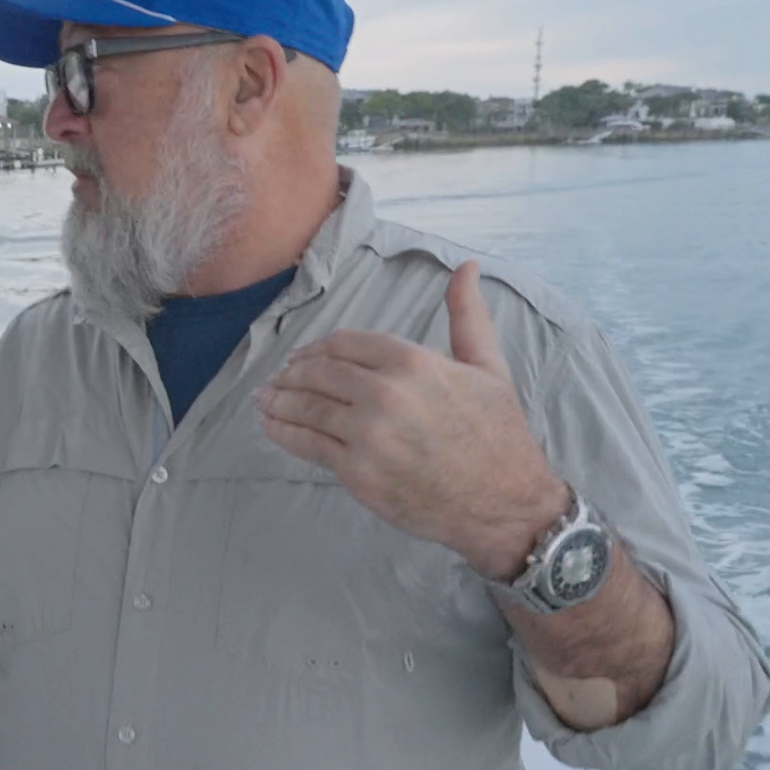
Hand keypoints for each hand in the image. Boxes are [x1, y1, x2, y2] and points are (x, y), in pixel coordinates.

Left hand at [256, 260, 567, 578]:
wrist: (505, 503)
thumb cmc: (498, 434)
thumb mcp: (489, 367)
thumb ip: (468, 315)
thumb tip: (466, 266)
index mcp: (413, 362)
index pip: (346, 344)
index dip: (319, 349)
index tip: (303, 356)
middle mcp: (385, 394)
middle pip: (320, 373)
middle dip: (294, 374)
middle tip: (278, 378)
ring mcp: (368, 434)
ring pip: (308, 408)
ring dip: (279, 401)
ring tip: (264, 398)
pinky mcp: (357, 471)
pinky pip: (308, 444)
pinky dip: (283, 432)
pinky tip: (271, 426)